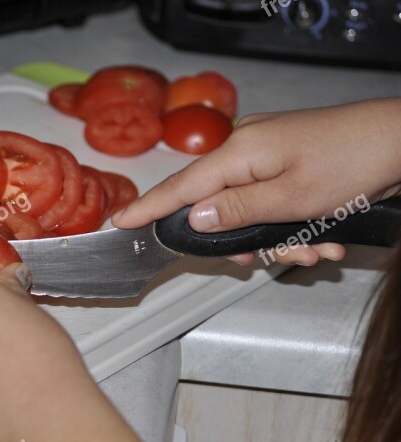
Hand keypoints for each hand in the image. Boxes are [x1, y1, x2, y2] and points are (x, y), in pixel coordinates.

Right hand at [114, 99, 400, 265]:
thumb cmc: (354, 160)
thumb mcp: (293, 198)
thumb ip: (237, 210)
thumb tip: (192, 218)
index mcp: (240, 152)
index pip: (180, 186)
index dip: (147, 207)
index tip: (119, 222)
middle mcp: (246, 150)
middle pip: (218, 209)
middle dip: (246, 243)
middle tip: (278, 259)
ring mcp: (266, 155)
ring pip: (248, 213)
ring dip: (280, 241)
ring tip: (320, 250)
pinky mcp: (284, 162)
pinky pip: (270, 203)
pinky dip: (292, 227)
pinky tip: (325, 239)